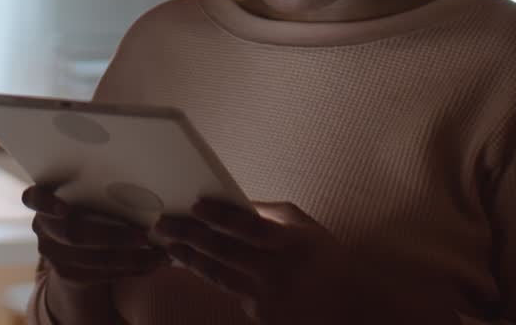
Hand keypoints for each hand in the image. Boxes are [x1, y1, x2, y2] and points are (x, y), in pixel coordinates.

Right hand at [22, 184, 169, 285]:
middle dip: (113, 237)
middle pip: (73, 234)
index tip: (65, 209)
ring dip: (132, 259)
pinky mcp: (68, 274)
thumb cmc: (89, 200)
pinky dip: (130, 270)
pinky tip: (152, 265)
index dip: (46, 204)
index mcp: (43, 198)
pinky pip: (102, 275)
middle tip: (145, 235)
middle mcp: (42, 227)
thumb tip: (140, 170)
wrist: (74, 239)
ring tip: (160, 256)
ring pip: (94, 260)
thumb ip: (95, 184)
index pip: (34, 198)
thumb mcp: (85, 189)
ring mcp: (53, 254)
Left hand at [153, 199, 356, 323]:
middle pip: (223, 252)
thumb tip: (236, 203)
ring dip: (190, 260)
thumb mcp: (308, 228)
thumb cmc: (328, 260)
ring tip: (170, 246)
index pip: (247, 226)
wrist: (353, 309)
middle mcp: (277, 272)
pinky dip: (219, 278)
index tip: (194, 205)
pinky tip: (198, 264)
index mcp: (290, 243)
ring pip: (219, 276)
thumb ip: (272, 214)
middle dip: (189, 236)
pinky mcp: (262, 317)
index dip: (218, 215)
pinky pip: (234, 292)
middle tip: (162, 225)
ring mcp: (268, 298)